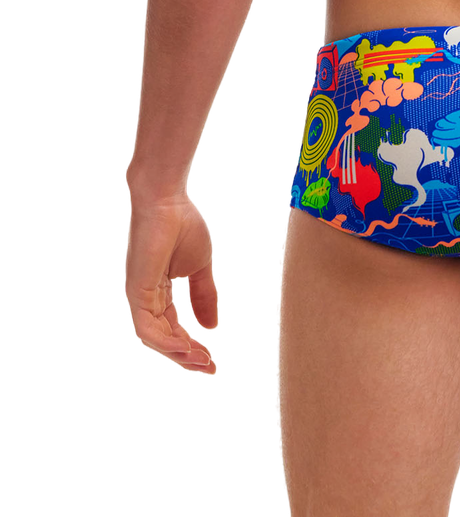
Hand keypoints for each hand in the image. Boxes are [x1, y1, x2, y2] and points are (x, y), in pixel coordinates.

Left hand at [124, 192, 218, 374]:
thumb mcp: (199, 268)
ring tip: (203, 361)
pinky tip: (186, 348)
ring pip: (153, 339)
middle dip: (186, 357)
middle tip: (210, 368)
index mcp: (158, 293)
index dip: (191, 346)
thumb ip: (203, 295)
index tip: (213, 361)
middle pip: (163, 339)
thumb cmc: (182, 225)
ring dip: (178, 354)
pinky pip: (147, 328)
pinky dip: (166, 342)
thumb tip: (212, 327)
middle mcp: (145, 299)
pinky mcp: (137, 292)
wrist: (168, 201)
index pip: (173, 328)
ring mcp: (139, 297)